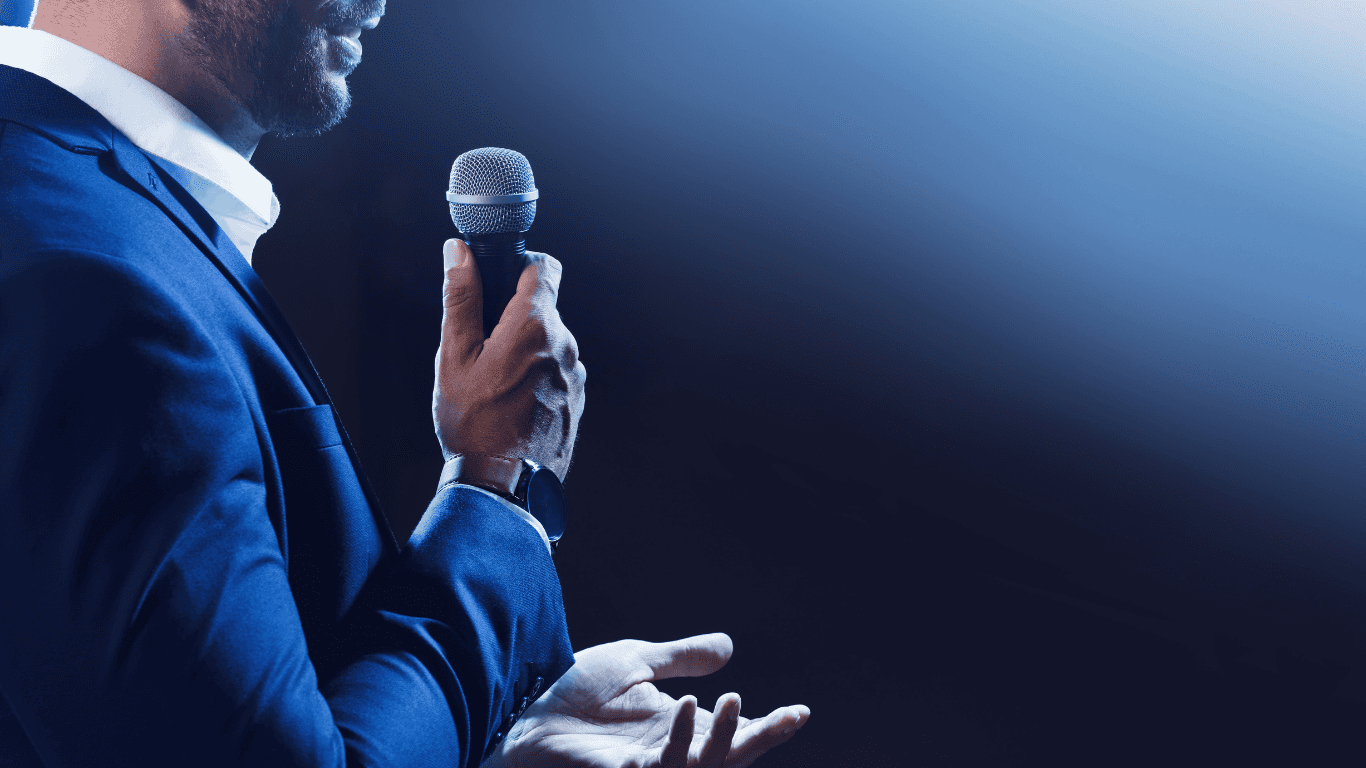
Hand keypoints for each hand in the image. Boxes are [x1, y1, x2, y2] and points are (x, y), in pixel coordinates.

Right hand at [434, 239, 585, 478]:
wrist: (504, 487)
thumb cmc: (474, 424)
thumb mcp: (455, 357)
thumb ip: (460, 299)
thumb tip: (458, 253)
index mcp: (535, 327)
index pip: (546, 268)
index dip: (522, 265)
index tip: (501, 279)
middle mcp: (565, 347)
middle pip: (542, 311)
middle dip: (512, 320)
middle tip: (481, 350)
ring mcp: (576, 377)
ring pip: (548, 345)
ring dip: (524, 353)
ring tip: (494, 386)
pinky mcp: (577, 401)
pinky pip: (556, 374)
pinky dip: (536, 379)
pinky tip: (512, 405)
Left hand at [483, 634, 809, 767]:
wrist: (519, 706)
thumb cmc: (570, 691)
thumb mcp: (637, 661)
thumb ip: (682, 657)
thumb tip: (729, 647)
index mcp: (676, 730)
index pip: (732, 734)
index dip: (767, 728)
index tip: (800, 711)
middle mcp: (667, 754)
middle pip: (727, 759)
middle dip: (758, 740)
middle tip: (786, 716)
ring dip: (723, 739)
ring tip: (730, 699)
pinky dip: (680, 741)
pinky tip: (687, 707)